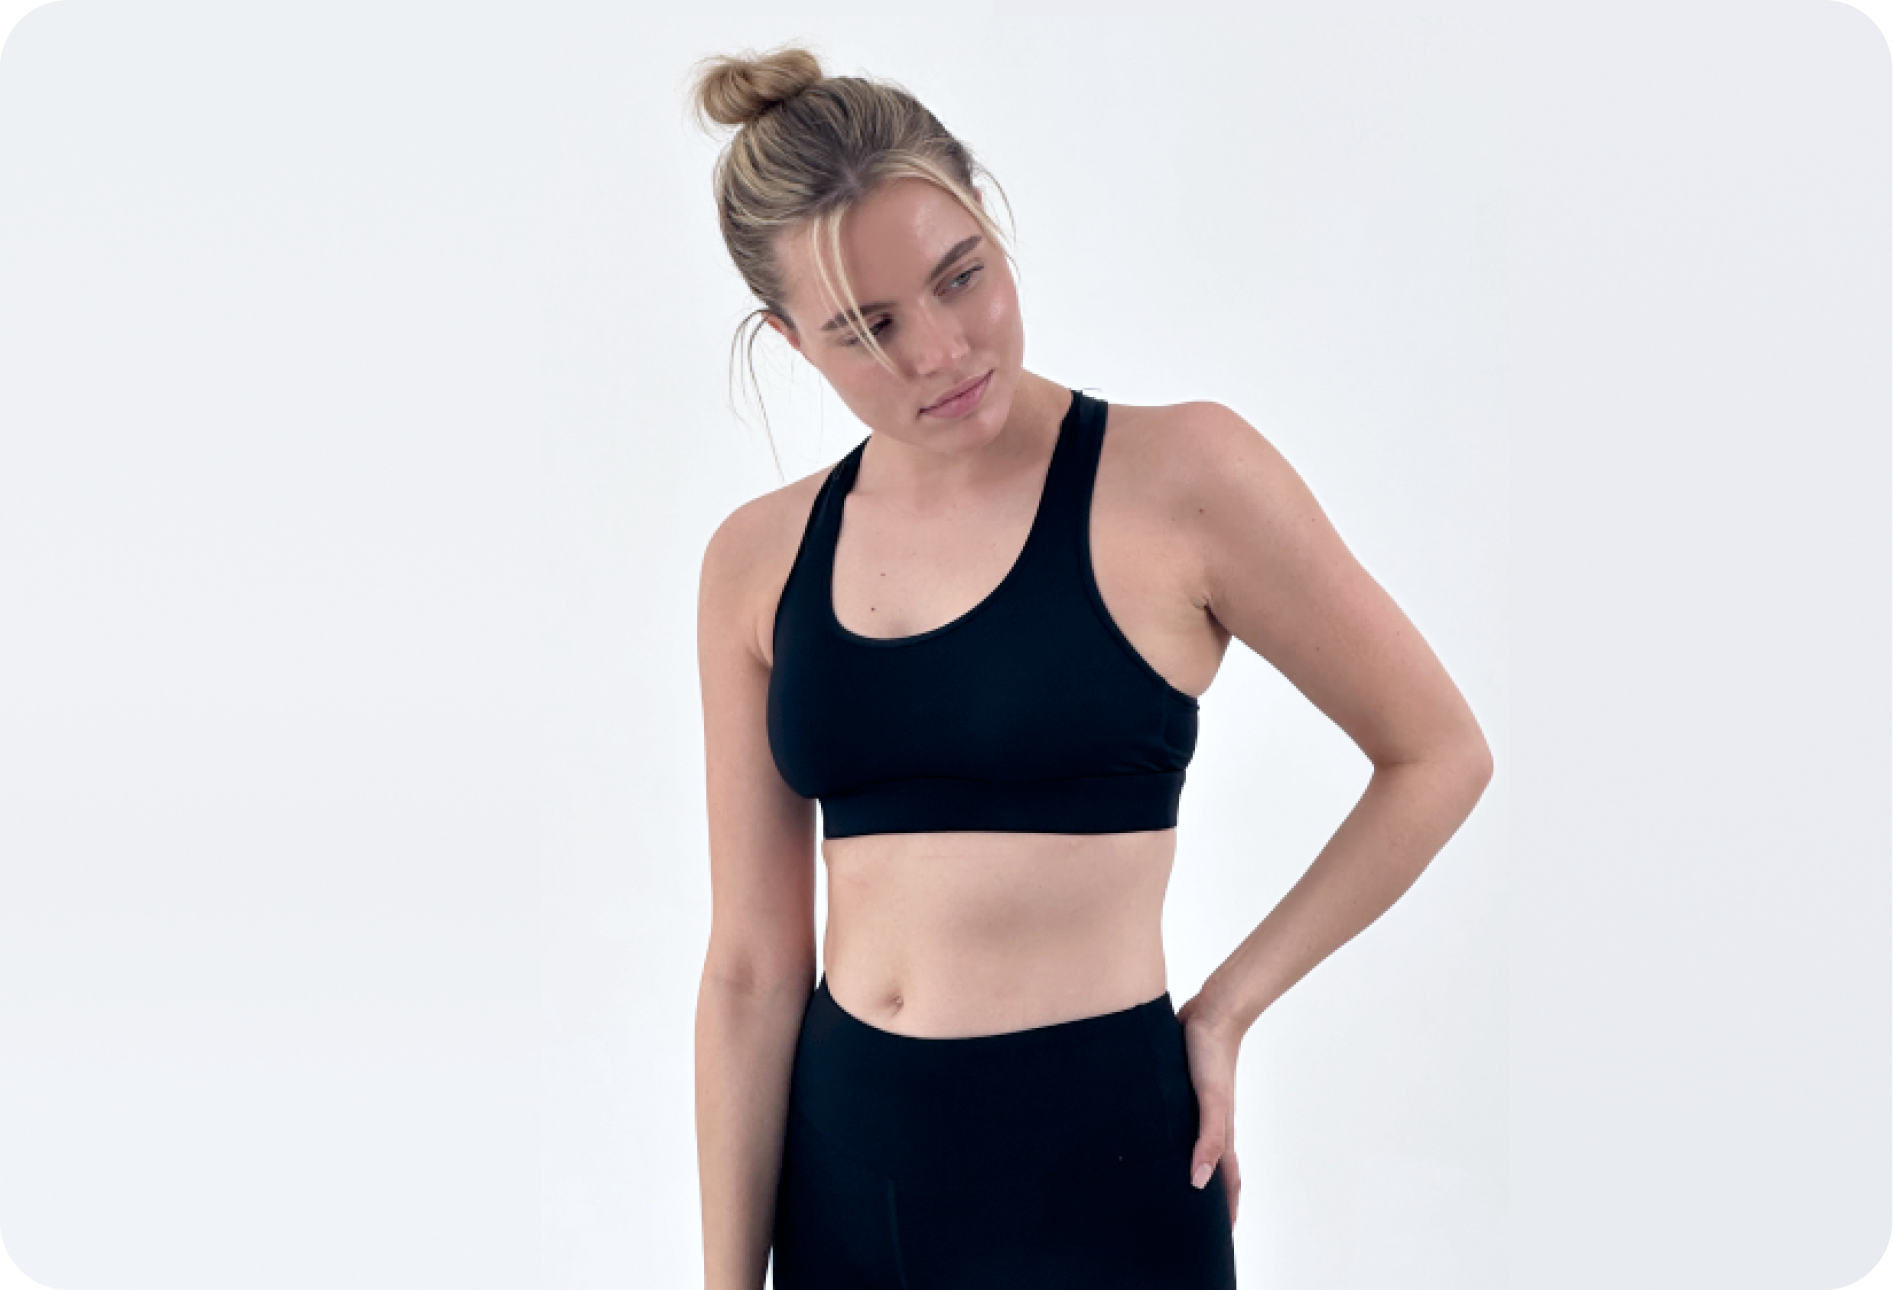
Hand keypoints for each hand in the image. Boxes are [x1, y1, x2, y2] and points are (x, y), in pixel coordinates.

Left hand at [1174, 990, 1242, 1226]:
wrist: (1211, 1012)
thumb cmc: (1212, 1056)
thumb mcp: (1212, 1101)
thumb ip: (1208, 1140)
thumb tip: (1200, 1183)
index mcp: (1221, 1132)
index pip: (1226, 1180)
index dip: (1226, 1208)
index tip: (1221, 1237)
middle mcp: (1208, 1123)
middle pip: (1208, 1167)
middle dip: (1204, 1196)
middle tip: (1188, 1222)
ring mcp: (1193, 1106)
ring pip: (1189, 1146)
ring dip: (1183, 1168)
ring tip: (1165, 1188)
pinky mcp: (1176, 1089)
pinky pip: (1173, 1123)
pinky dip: (1167, 1139)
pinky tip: (1148, 1140)